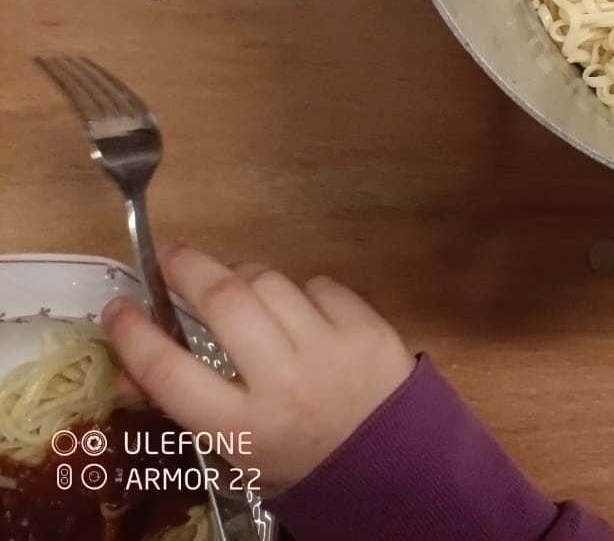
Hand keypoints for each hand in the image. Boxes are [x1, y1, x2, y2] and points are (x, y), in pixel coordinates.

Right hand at [101, 243, 414, 495]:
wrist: (388, 462)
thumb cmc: (297, 458)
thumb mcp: (234, 452)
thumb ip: (185, 408)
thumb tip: (129, 369)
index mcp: (239, 427)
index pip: (169, 370)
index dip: (134, 333)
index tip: (119, 305)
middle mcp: (281, 383)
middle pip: (223, 302)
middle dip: (188, 269)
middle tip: (172, 257)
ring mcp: (327, 349)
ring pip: (269, 283)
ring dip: (244, 275)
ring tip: (238, 284)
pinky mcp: (366, 327)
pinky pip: (318, 286)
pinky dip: (300, 291)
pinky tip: (299, 310)